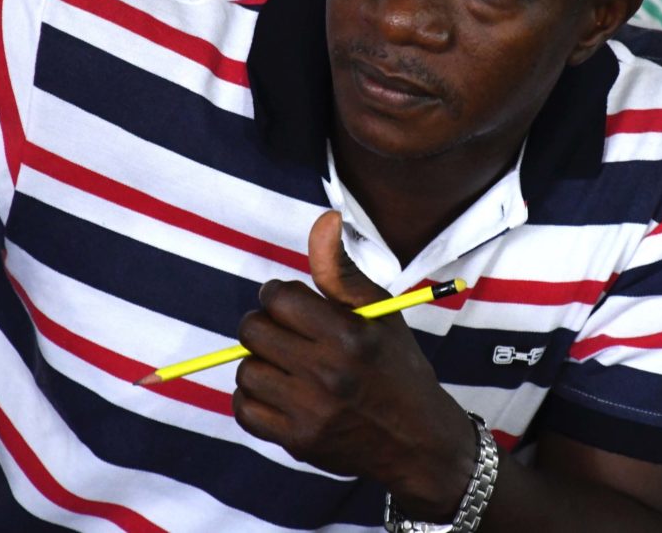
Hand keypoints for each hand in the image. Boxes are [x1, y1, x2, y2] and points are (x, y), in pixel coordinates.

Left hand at [232, 210, 475, 518]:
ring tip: (284, 364)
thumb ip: (341, 268)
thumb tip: (325, 219)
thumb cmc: (395, 365)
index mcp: (350, 335)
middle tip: (284, 333)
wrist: (416, 439)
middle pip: (254, 331)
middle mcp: (329, 373)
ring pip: (246, 370)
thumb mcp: (379, 312)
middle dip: (263, 325)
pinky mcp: (298, 441)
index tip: (287, 303)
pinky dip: (252, 399)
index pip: (279, 298)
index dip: (277, 295)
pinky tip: (277, 392)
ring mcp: (312, 411)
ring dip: (259, 363)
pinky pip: (244, 410)